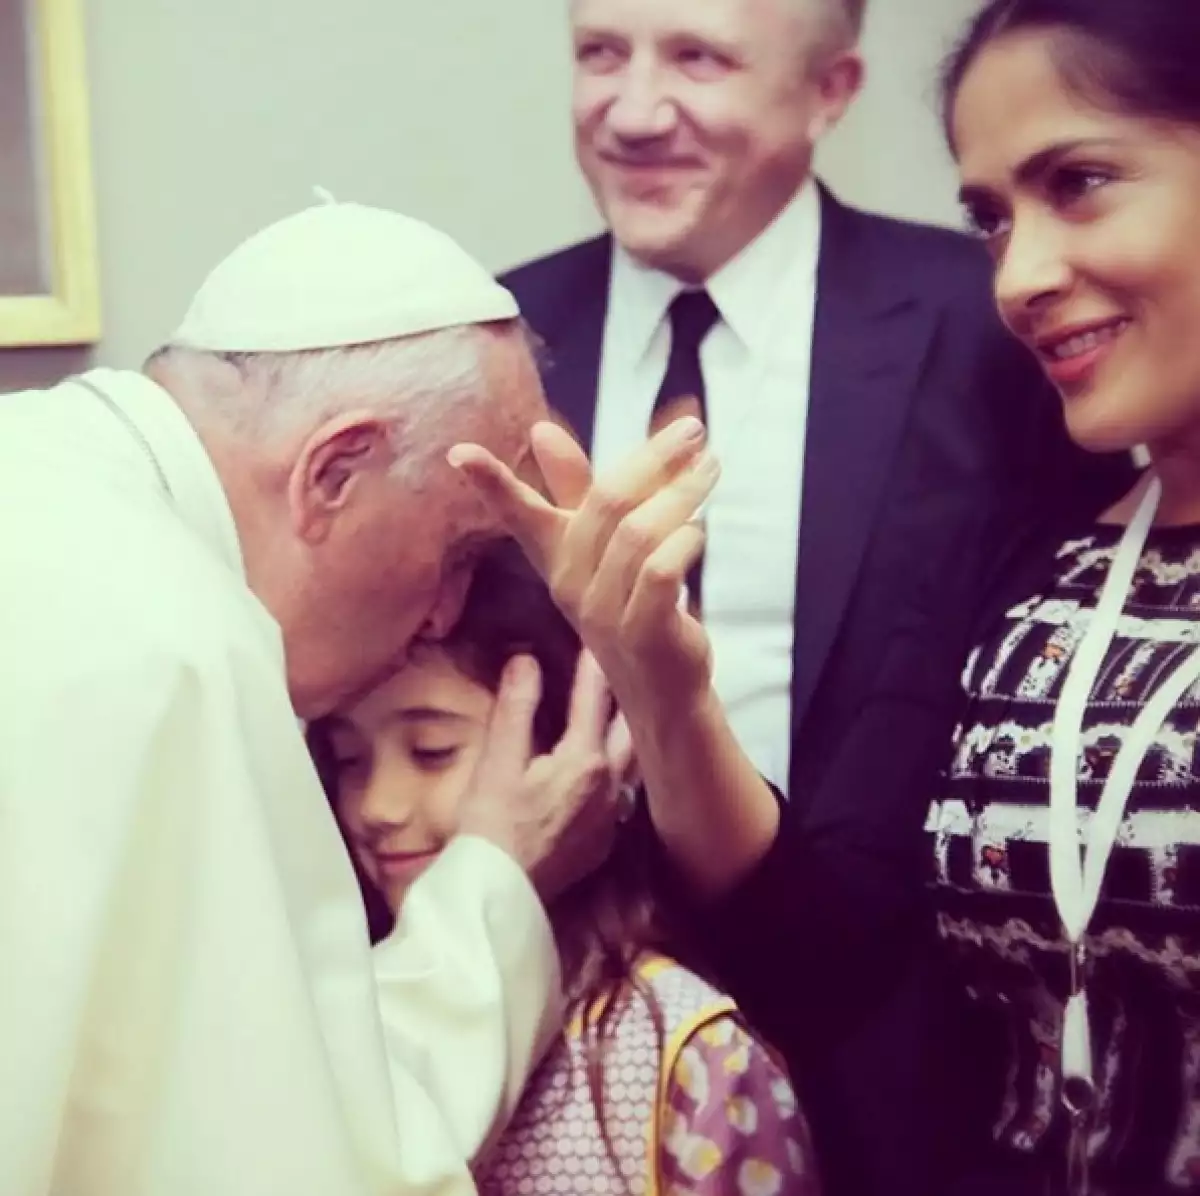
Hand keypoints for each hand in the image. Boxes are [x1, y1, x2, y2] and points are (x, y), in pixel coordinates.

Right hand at [447, 415, 718, 719]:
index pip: (519, 515)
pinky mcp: (642, 632)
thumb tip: (539, 430)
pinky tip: (699, 531)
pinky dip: (686, 541)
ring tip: (711, 468)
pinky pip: (662, 571)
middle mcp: (571, 584)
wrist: (662, 687)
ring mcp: (604, 612)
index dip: (491, 484)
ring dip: (682, 494)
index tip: (459, 453)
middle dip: (653, 458)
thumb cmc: (629, 604)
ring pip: (640, 533)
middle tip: (693, 430)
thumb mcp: (601, 543)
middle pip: (607, 502)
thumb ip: (574, 487)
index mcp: (557, 557)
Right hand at [456, 649, 632, 901]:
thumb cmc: (492, 827)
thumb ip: (516, 707)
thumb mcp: (498, 761)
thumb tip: (525, 661)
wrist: (498, 894)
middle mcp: (610, 786)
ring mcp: (610, 817)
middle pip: (629, 728)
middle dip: (626, 697)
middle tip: (621, 669)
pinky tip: (606, 767)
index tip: (597, 636)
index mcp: (585, 760)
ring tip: (622, 712)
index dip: (593, 663)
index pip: (594, 698)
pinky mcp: (603, 842)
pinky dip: (618, 770)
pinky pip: (622, 794)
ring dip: (627, 734)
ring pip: (631, 763)